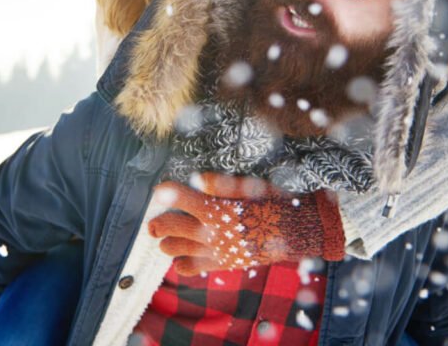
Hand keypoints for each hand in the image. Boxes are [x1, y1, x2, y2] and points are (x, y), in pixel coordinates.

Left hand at [147, 172, 345, 275]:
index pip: (184, 199)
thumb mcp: (251, 187)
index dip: (168, 193)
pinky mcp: (223, 264)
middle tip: (152, 225)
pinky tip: (182, 260)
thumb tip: (198, 179)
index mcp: (217, 209)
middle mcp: (212, 232)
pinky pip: (194, 267)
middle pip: (172, 227)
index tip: (158, 191)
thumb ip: (221, 184)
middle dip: (158, 225)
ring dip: (168, 244)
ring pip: (178, 250)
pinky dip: (184, 264)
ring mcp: (216, 250)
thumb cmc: (274, 203)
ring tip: (165, 242)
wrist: (295, 233)